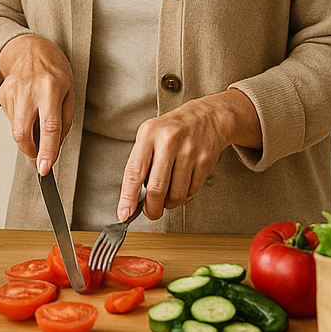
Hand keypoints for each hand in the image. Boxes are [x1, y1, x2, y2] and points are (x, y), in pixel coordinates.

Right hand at [0, 33, 74, 175]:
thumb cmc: (54, 71)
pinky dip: (21, 121)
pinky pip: (12, 118)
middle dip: (30, 152)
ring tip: (37, 116)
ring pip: (16, 128)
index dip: (47, 151)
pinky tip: (27, 107)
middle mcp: (28, 91)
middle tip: (38, 158)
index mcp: (50, 90)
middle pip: (22, 133)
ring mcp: (12, 92)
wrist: (29, 49)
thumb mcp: (69, 93)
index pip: (49, 127)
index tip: (44, 169)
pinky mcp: (2, 94)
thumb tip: (54, 147)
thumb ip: (63, 121)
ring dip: (28, 133)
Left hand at [121, 90, 259, 220]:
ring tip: (166, 197)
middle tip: (150, 214)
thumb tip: (134, 197)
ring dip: (169, 203)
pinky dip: (184, 197)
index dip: (128, 197)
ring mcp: (190, 152)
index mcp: (148, 134)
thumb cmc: (171, 129)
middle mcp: (169, 142)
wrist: (206, 117)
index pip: (134, 172)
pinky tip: (180, 187)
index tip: (124, 214)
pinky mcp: (206, 161)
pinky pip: (192, 191)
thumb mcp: (148, 136)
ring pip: (176, 194)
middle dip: (152, 209)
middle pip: (157, 188)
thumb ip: (140, 163)